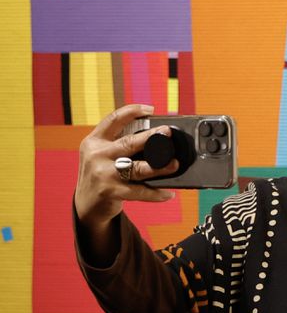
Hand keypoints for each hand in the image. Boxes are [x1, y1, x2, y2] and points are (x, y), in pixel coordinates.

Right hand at [75, 104, 179, 230]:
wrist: (86, 204)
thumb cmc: (102, 174)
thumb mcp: (102, 154)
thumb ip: (119, 144)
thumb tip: (156, 138)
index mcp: (94, 141)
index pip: (113, 120)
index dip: (131, 111)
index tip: (150, 109)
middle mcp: (97, 155)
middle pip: (129, 142)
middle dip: (151, 137)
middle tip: (167, 131)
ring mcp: (103, 174)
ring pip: (137, 168)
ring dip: (159, 167)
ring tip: (174, 164)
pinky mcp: (110, 191)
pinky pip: (138, 191)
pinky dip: (155, 193)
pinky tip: (168, 193)